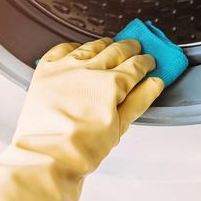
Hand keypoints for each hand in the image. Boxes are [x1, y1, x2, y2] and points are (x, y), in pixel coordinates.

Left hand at [15, 37, 163, 175]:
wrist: (46, 155)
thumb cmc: (81, 149)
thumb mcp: (120, 127)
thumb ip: (139, 101)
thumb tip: (154, 83)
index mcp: (111, 84)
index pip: (136, 65)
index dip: (145, 62)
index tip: (149, 62)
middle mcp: (89, 70)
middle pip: (116, 50)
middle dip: (129, 48)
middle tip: (135, 48)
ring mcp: (66, 68)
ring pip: (91, 47)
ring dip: (104, 45)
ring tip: (110, 46)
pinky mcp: (46, 71)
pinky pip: (61, 49)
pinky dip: (73, 46)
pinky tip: (77, 50)